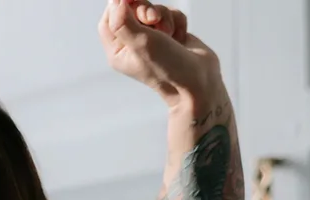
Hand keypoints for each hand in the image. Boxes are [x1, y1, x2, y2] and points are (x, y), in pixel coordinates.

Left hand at [98, 0, 221, 108]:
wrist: (199, 81)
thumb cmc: (168, 68)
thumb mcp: (141, 43)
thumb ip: (123, 21)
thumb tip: (115, 1)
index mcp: (118, 51)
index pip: (109, 19)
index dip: (118, 5)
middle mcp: (133, 44)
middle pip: (131, 10)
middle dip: (144, 9)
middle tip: (152, 19)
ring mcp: (153, 38)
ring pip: (154, 10)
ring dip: (164, 17)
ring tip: (169, 35)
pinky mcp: (171, 34)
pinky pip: (171, 14)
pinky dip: (177, 21)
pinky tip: (180, 38)